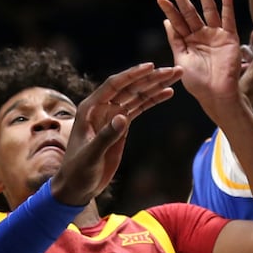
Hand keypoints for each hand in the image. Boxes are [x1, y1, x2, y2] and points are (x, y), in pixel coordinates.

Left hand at [50, 62, 181, 205]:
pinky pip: (139, 108)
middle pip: (130, 87)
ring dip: (156, 85)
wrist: (77, 186)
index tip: (151, 67)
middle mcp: (101, 107)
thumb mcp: (91, 156)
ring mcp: (112, 116)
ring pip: (137, 95)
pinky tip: (167, 92)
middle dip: (152, 78)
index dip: (132, 75)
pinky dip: (153, 100)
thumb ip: (106, 137)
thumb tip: (123, 118)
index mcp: (90, 109)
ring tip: (176, 75)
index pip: (114, 86)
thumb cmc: (78, 171)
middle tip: (174, 70)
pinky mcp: (121, 126)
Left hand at [159, 0, 243, 116]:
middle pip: (189, 10)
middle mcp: (200, 35)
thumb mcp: (181, 60)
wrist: (216, 95)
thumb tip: (166, 22)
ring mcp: (215, 34)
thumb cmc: (197, 83)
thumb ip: (175, 40)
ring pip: (208, 9)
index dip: (169, 9)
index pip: (176, 21)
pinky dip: (227, 3)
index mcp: (187, 41)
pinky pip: (228, 17)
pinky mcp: (229, 37)